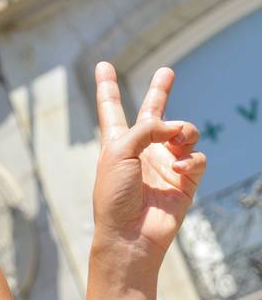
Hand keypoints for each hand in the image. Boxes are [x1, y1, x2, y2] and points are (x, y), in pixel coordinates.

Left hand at [92, 63, 205, 262]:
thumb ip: (145, 129)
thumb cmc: (115, 195)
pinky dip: (191, 158)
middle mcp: (141, 149)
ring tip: (177, 142)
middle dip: (160, 91)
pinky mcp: (185, 179)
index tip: (102, 66)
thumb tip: (177, 127)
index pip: (112, 108)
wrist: (131, 233)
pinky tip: (178, 168)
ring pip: (185, 131)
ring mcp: (164, 163)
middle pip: (152, 113)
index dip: (108, 87)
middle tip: (166, 72)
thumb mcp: (118, 152)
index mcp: (117, 142)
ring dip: (184, 131)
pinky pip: (197, 157)